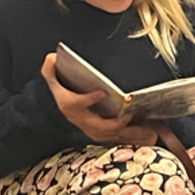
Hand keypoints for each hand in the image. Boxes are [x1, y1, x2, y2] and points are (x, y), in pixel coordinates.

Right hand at [41, 54, 157, 144]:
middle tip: (129, 115)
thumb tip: (53, 57)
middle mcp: (79, 119)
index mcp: (68, 104)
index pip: (76, 104)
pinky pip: (114, 137)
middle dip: (114, 124)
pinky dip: (128, 136)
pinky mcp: (97, 131)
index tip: (102, 92)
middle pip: (97, 127)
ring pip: (107, 135)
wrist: (56, 102)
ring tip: (142, 128)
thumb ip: (50, 66)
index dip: (88, 99)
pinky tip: (145, 134)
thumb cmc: (59, 85)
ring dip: (124, 133)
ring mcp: (88, 127)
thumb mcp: (51, 72)